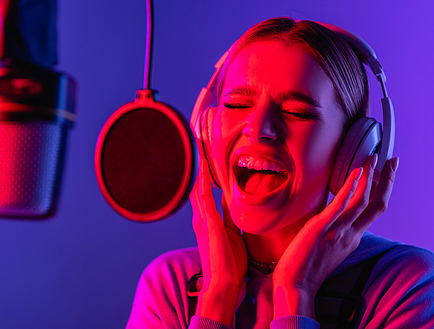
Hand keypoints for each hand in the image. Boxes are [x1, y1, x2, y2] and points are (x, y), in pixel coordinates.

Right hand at [190, 151, 247, 325]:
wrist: (224, 284)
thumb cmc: (230, 264)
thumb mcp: (234, 235)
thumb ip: (232, 219)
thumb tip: (235, 205)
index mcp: (208, 223)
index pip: (206, 195)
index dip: (207, 178)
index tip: (209, 162)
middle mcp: (201, 220)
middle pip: (198, 189)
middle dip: (200, 170)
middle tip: (201, 149)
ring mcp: (202, 221)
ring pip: (199, 189)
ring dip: (200, 170)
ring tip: (200, 151)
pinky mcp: (207, 224)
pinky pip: (204, 196)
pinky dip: (203, 180)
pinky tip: (203, 167)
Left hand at [271, 155, 398, 319]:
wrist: (295, 286)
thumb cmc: (307, 268)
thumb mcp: (328, 248)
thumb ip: (336, 233)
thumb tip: (333, 219)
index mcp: (353, 238)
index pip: (374, 210)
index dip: (382, 190)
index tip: (385, 174)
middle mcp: (351, 234)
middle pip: (377, 204)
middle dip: (387, 180)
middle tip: (393, 160)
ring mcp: (338, 231)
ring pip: (362, 201)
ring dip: (369, 177)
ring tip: (373, 158)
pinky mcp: (322, 228)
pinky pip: (340, 205)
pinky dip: (350, 188)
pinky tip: (356, 173)